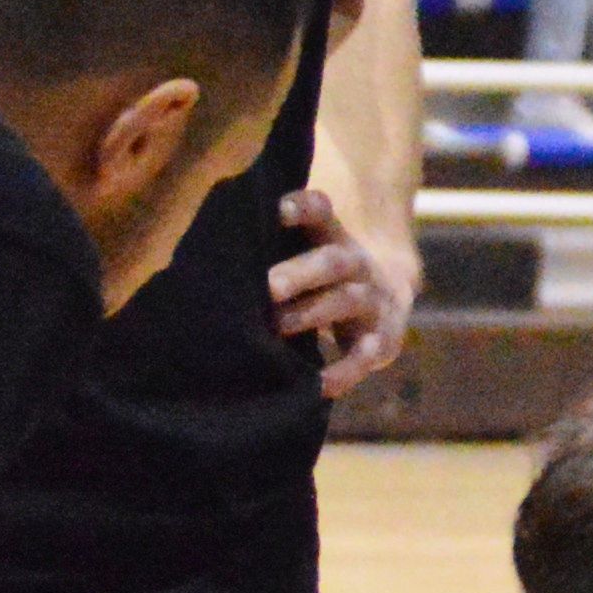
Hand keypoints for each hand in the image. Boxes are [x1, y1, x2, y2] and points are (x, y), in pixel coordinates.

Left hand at [271, 179, 409, 395]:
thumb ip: (269, 248)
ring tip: (277, 326)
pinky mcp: (381, 339)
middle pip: (334, 261)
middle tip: (269, 286)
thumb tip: (206, 258)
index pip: (322, 211)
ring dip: (312, 313)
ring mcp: (372, 300)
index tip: (279, 209)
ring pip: (347, 301)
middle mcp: (357, 264)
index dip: (304, 207)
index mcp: (332, 236)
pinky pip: (364, 356)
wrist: (386, 299)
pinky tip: (321, 384)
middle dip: (301, 273)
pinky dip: (345, 371)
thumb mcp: (305, 251)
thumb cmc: (320, 275)